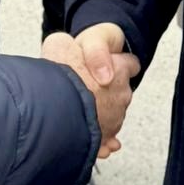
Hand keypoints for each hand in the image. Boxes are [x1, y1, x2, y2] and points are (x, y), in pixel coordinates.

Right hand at [42, 27, 138, 159]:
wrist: (53, 109)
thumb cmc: (61, 75)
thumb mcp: (60, 45)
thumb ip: (70, 46)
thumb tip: (70, 52)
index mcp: (118, 69)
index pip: (130, 64)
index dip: (118, 63)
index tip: (109, 66)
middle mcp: (122, 94)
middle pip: (118, 92)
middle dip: (104, 92)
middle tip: (83, 90)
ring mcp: (115, 120)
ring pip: (110, 117)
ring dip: (98, 115)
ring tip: (76, 112)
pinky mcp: (104, 140)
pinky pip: (104, 140)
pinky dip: (98, 139)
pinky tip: (85, 137)